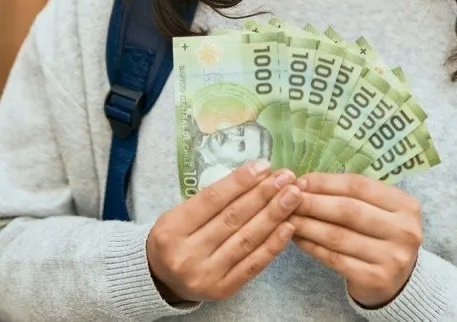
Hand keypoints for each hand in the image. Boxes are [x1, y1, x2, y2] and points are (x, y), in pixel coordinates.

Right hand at [146, 160, 300, 302]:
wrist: (162, 279)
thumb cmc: (175, 238)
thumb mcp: (178, 214)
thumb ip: (211, 200)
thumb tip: (255, 175)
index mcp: (171, 229)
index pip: (211, 200)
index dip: (240, 182)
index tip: (264, 166)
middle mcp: (186, 254)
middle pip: (232, 219)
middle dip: (263, 195)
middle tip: (286, 177)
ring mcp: (205, 275)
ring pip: (246, 240)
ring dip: (274, 215)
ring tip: (293, 196)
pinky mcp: (222, 290)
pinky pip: (253, 265)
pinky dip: (273, 244)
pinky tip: (288, 226)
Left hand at [290, 173, 422, 307]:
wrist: (398, 281)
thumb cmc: (381, 236)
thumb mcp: (379, 211)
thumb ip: (351, 195)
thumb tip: (304, 182)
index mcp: (406, 205)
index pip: (358, 186)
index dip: (325, 182)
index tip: (300, 180)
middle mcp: (404, 230)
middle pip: (347, 210)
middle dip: (312, 202)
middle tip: (286, 198)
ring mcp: (392, 257)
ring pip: (337, 236)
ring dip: (306, 224)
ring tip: (286, 217)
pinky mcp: (375, 278)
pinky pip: (334, 258)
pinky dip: (311, 246)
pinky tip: (296, 238)